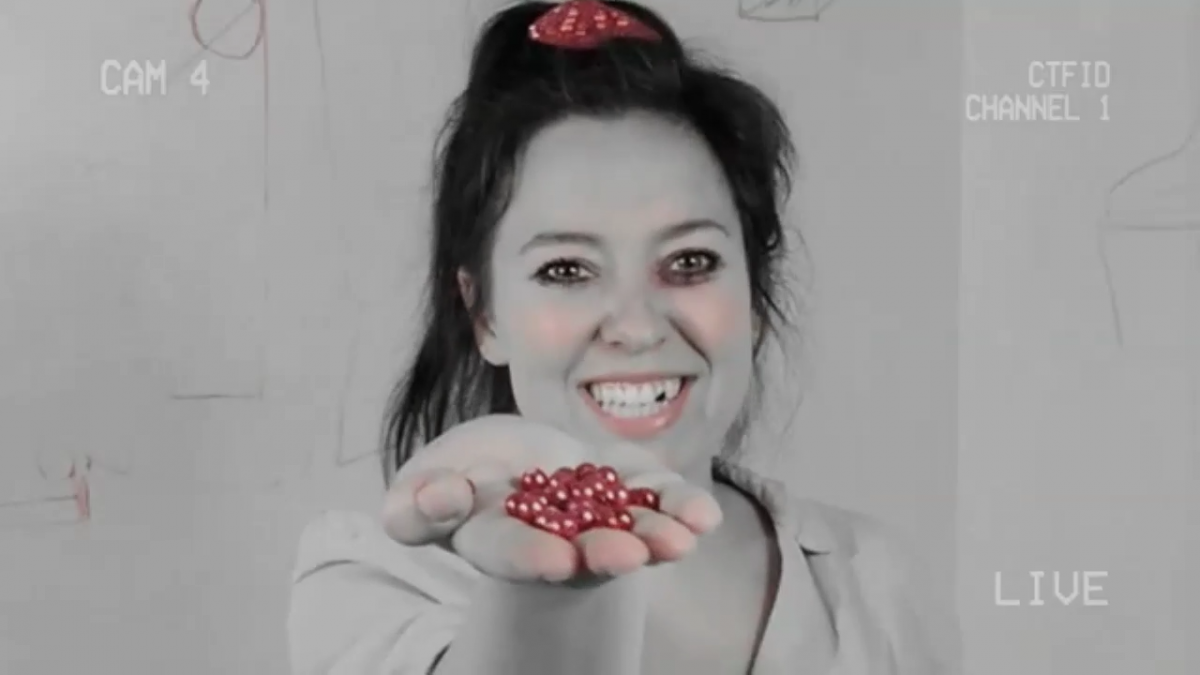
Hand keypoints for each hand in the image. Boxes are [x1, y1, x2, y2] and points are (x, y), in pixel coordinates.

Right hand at [381, 415, 722, 583]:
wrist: (507, 466)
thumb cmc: (456, 480)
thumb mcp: (419, 490)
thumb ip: (417, 505)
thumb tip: (438, 497)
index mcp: (493, 539)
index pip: (509, 551)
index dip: (529, 556)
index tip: (555, 561)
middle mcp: (551, 538)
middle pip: (579, 551)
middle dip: (604, 552)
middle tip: (630, 556)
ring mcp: (596, 517)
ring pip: (628, 529)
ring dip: (655, 536)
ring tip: (681, 542)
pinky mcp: (629, 489)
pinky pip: (659, 499)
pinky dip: (682, 507)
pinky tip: (704, 517)